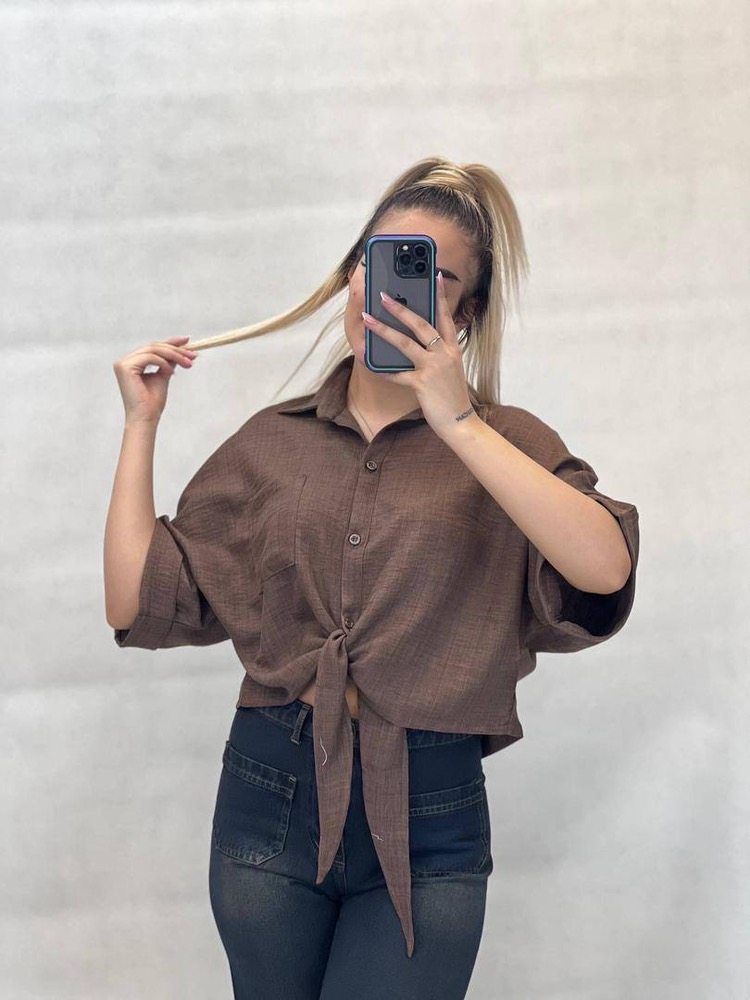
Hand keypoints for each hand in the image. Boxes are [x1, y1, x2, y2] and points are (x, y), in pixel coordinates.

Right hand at [112, 335, 197, 423]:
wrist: (146, 418)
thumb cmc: (152, 403)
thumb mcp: (163, 376)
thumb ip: (168, 362)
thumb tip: (180, 350)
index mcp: (132, 363)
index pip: (153, 347)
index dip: (170, 342)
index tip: (187, 341)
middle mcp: (124, 361)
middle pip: (154, 346)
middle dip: (176, 349)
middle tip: (193, 355)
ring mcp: (123, 363)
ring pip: (153, 350)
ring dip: (174, 355)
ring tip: (188, 364)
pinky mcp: (125, 367)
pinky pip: (149, 357)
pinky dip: (163, 363)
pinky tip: (171, 373)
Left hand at [359, 271, 478, 438]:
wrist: (461, 423)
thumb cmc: (453, 397)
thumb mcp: (451, 370)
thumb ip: (440, 353)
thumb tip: (421, 340)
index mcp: (452, 349)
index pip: (446, 317)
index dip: (440, 295)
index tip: (434, 275)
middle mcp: (444, 355)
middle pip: (422, 324)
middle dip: (401, 308)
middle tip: (383, 295)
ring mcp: (433, 369)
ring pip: (406, 343)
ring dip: (384, 329)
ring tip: (367, 317)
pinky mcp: (422, 384)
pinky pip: (398, 374)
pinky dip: (383, 369)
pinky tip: (369, 362)